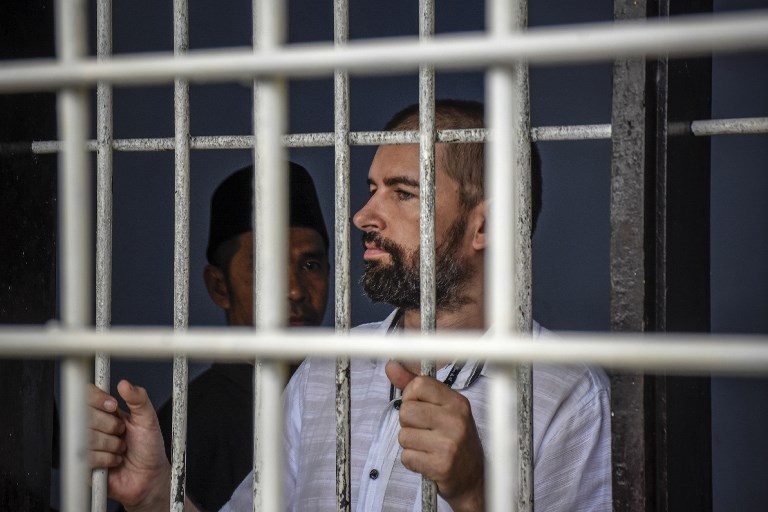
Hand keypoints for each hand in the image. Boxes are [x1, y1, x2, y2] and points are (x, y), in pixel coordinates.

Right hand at [88, 380, 172, 510]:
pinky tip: (115, 461)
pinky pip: (88, 456)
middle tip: (123, 433)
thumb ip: (139, 400)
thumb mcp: (148, 420)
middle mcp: (93, 426)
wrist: (149, 476)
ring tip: (121, 448)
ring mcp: (86, 445)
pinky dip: (107, 459)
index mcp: (106, 412)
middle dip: (112, 426)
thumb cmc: (149, 448)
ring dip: (112, 445)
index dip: (98, 400)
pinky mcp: (84, 464)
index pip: (88, 396)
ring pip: (88, 437)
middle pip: (86, 416)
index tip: (113, 407)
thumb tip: (125, 385)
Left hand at [386, 361, 484, 511]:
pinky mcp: (442, 465)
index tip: (420, 408)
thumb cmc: (453, 439)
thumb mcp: (441, 408)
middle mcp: (456, 420)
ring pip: (403, 435)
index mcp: (457, 402)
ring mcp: (450, 443)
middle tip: (425, 432)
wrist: (472, 478)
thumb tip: (391, 365)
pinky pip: (407, 457)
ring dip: (410, 444)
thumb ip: (414, 386)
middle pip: (406, 411)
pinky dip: (412, 461)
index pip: (418, 384)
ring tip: (427, 447)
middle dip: (408, 424)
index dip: (411, 397)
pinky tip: (427, 461)